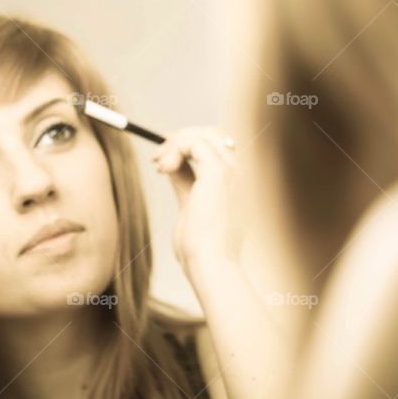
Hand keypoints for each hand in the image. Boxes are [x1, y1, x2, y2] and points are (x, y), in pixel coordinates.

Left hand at [153, 127, 241, 271]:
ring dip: (176, 143)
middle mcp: (240, 172)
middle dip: (182, 139)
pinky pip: (193, 142)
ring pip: (204, 134)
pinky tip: (163, 168)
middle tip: (157, 158)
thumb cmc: (202, 248)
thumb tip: (172, 166)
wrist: (212, 264)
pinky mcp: (218, 172)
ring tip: (159, 165)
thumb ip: (185, 182)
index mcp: (238, 182)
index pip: (217, 147)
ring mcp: (232, 170)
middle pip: (213, 135)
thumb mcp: (191, 206)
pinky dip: (174, 148)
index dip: (190, 145)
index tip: (165, 157)